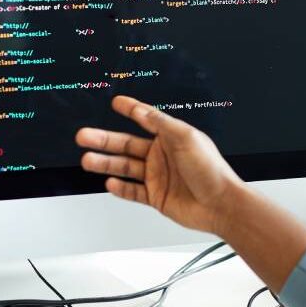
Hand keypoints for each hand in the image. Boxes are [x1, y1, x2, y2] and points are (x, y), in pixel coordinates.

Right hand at [77, 96, 246, 234]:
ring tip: (88, 159)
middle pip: (126, 145)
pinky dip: (120, 188)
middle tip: (85, 136)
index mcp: (170, 137)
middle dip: (104, 140)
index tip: (117, 102)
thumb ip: (161, 124)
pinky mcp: (156, 196)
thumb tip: (142, 111)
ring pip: (124, 168)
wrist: (220, 204)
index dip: (130, 110)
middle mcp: (161, 156)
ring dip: (106, 163)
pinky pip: (132, 191)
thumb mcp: (186, 138)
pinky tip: (110, 182)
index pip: (146, 119)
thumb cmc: (211, 170)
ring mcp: (157, 176)